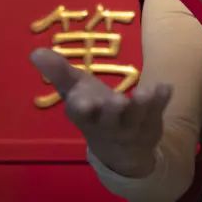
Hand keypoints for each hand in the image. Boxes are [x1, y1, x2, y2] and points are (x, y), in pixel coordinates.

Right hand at [30, 48, 172, 177]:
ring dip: (141, 106)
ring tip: (145, 91)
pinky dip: (161, 100)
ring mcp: (132, 127)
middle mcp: (108, 125)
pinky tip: (165, 87)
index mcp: (85, 117)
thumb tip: (35, 52)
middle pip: (110, 119)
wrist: (121, 150)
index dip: (81, 107)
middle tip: (116, 101)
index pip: (80, 114)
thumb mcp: (75, 91)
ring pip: (136, 118)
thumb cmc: (93, 112)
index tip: (80, 99)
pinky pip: (158, 112)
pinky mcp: (152, 124)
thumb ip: (59, 72)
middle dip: (112, 111)